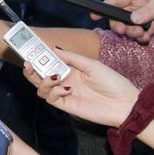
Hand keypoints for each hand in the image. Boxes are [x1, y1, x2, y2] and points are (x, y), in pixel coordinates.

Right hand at [22, 47, 138, 127]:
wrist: (124, 104)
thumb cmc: (113, 82)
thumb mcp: (92, 65)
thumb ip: (72, 58)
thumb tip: (53, 48)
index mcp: (71, 68)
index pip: (50, 61)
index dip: (39, 56)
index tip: (30, 49)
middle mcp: (65, 80)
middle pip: (40, 75)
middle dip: (32, 69)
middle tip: (28, 63)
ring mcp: (65, 93)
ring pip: (42, 88)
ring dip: (43, 80)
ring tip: (54, 76)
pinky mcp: (67, 106)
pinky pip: (52, 99)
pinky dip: (54, 92)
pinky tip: (66, 88)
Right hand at [101, 0, 153, 41]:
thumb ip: (148, 10)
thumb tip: (132, 19)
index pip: (117, 0)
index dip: (104, 7)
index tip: (94, 15)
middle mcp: (139, 5)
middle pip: (120, 17)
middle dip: (119, 26)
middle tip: (126, 32)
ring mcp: (146, 15)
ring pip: (130, 27)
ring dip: (132, 33)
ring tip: (141, 35)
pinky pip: (142, 33)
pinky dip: (141, 37)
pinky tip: (146, 38)